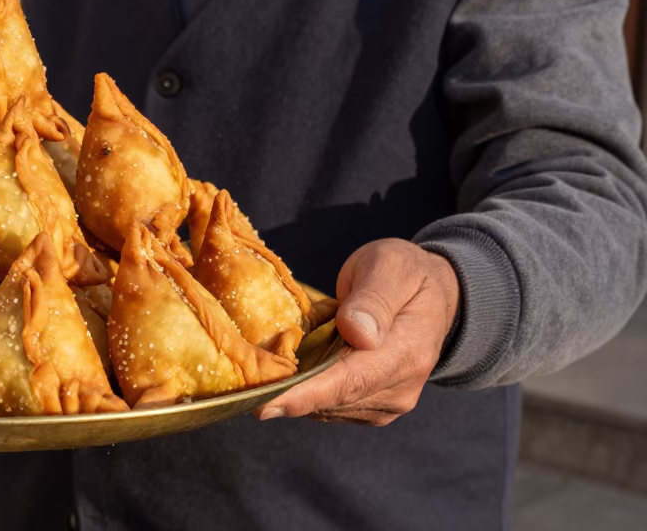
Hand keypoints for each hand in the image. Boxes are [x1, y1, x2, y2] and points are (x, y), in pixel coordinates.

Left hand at [254, 238, 458, 425]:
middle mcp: (399, 387)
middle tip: (242, 381)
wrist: (433, 294)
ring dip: (294, 389)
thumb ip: (374, 298)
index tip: (265, 405)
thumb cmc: (405, 273)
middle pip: (331, 399)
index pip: (349, 381)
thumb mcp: (391, 267)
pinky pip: (328, 405)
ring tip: (270, 362)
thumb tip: (358, 333)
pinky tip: (293, 367)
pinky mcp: (370, 407)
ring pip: (325, 406)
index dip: (304, 395)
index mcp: (407, 353)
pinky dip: (305, 389)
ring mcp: (386, 402)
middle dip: (286, 393)